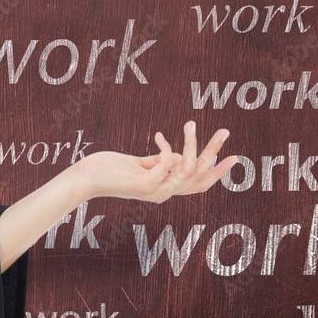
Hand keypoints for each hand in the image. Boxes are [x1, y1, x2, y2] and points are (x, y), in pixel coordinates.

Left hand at [74, 121, 236, 202]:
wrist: (84, 178)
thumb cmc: (109, 169)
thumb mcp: (139, 164)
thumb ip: (159, 161)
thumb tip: (179, 154)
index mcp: (163, 189)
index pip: (197, 184)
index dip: (216, 172)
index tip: (232, 156)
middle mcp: (163, 194)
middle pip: (198, 176)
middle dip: (214, 153)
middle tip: (225, 131)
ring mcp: (155, 191)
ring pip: (187, 169)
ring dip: (193, 145)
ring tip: (191, 124)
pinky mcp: (144, 184)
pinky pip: (166, 163)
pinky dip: (166, 148)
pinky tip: (159, 136)